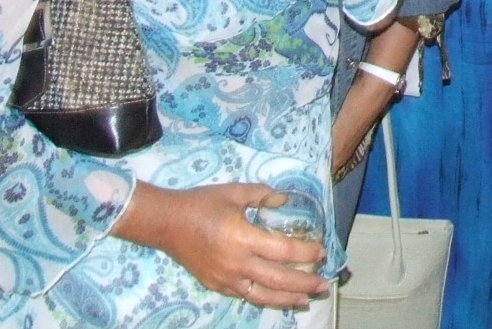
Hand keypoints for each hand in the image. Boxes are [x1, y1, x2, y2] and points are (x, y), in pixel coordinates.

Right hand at [115, 181, 327, 308]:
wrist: (166, 224)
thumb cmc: (202, 204)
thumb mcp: (235, 192)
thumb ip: (264, 195)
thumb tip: (286, 200)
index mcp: (244, 238)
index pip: (284, 251)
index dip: (306, 253)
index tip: (321, 251)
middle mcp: (237, 263)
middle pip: (279, 280)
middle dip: (305, 283)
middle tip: (325, 285)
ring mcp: (226, 279)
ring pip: (264, 296)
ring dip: (288, 299)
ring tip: (307, 299)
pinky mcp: (217, 286)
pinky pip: (246, 295)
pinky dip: (265, 298)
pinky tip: (277, 297)